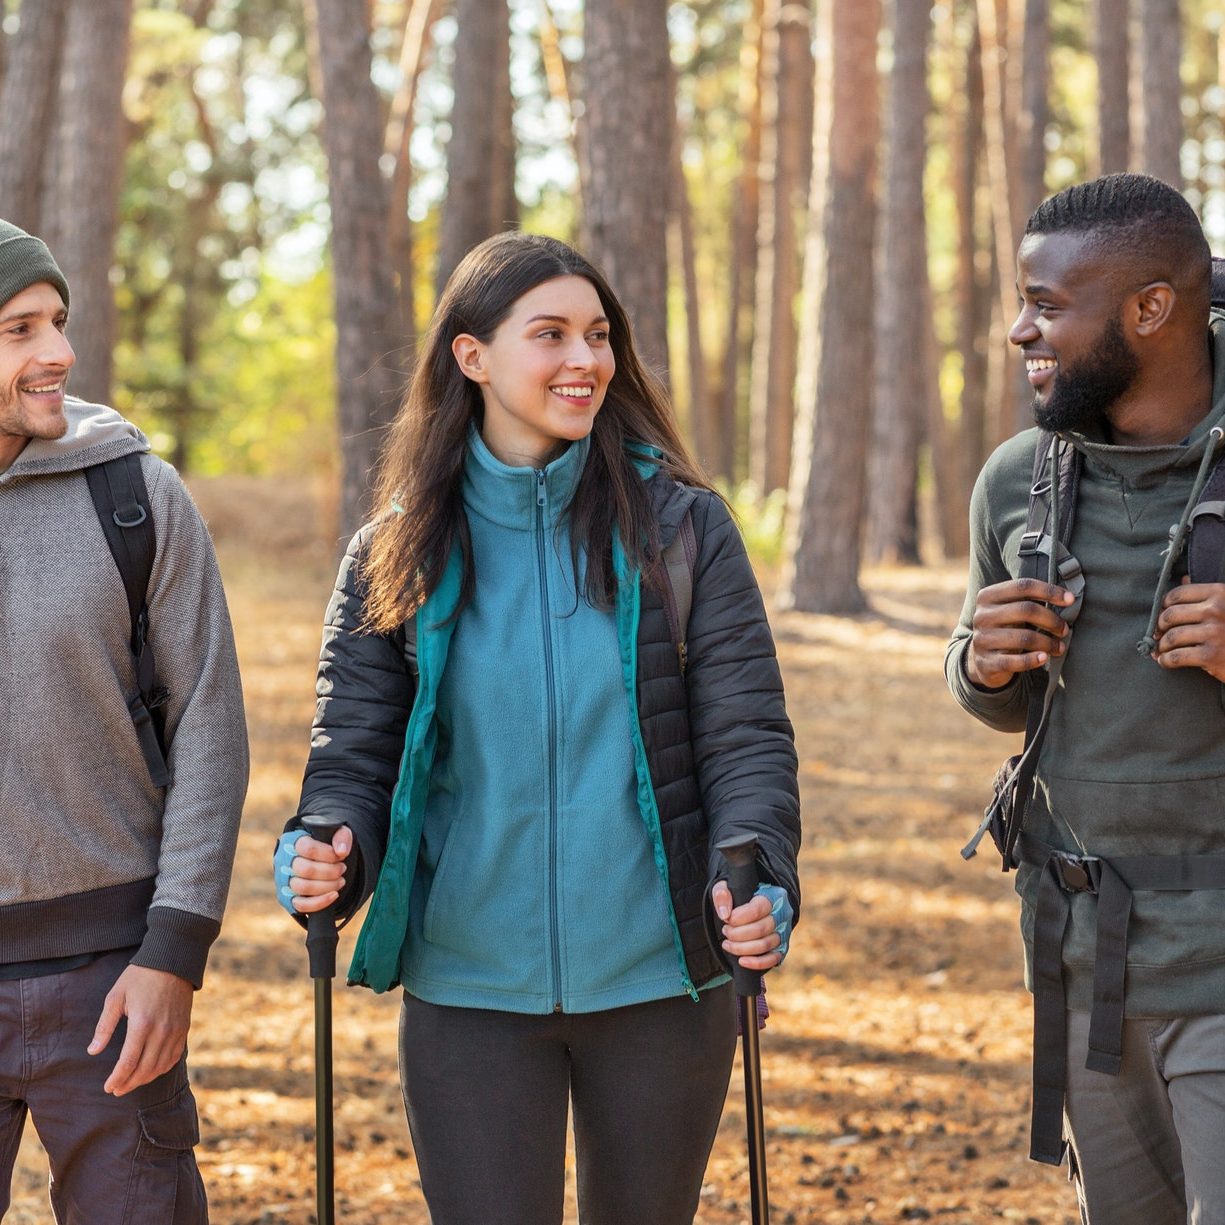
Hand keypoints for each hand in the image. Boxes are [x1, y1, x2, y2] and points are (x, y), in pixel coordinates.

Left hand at [88, 964, 193, 1095]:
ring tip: (131, 1082)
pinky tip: (151, 1071)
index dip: (117, 1078)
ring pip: (160, 1066)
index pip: (128, 1062)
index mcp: (142, 1023)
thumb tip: (92, 1051)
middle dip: (129, 1083)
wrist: (173, 961)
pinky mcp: (184, 1028)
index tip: (108, 1088)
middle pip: (145, 1069)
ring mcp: (175, 1030)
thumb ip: (104, 1026)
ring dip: (144, 1079)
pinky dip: (162, 1069)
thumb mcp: (116, 997)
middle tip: (116, 1090)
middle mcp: (161, 1031)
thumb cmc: (140, 977)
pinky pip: (174, 1057)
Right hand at [275, 825, 351, 915]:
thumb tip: (341, 851)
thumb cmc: (327, 843)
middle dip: (330, 871)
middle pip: (306, 869)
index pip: (307, 848)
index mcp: (293, 841)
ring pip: (303, 887)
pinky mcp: (287, 898)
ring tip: (340, 880)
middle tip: (342, 868)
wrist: (318, 859)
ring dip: (328, 885)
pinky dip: (320, 902)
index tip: (339, 855)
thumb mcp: (337, 832)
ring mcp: (284, 881)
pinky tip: (334, 895)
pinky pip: (301, 905)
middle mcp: (284, 861)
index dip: (327, 854)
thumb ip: (341, 836)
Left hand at [711, 881, 782, 971]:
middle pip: (761, 929)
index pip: (758, 909)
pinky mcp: (781, 948)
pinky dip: (757, 963)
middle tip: (725, 931)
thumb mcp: (727, 887)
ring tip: (727, 943)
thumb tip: (725, 914)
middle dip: (737, 934)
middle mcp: (782, 914)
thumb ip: (722, 894)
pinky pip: (773, 959)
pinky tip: (741, 961)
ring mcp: (783, 932)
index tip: (726, 919)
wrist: (751, 906)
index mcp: (772, 896)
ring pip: (765, 945)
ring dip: (742, 948)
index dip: (739, 918)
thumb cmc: (739, 896)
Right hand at [966, 577, 1074, 688]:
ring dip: (1048, 643)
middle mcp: (982, 616)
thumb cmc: (1006, 629)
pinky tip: (1044, 658)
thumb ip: (1029, 601)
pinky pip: (1015, 661)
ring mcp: (982, 639)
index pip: (1023, 586)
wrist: (983, 660)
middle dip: (1051, 620)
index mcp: (987, 596)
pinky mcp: (987, 662)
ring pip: (1024, 637)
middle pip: (1025, 610)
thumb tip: (1068, 598)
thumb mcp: (1010, 611)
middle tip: (1064, 630)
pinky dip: (1033, 660)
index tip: (1070, 600)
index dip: (1050, 591)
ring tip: (1059, 647)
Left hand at [1152, 579, 1224, 680]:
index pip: (1177, 594)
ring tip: (1162, 649)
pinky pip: (1176, 657)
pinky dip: (1166, 660)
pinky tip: (1165, 661)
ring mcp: (1214, 633)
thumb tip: (1184, 578)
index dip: (1164, 605)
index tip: (1163, 614)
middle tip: (1158, 634)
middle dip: (1159, 626)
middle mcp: (1216, 610)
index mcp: (1219, 593)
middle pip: (1170, 615)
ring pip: (1171, 637)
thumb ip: (1207, 593)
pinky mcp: (1212, 655)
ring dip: (1161, 645)